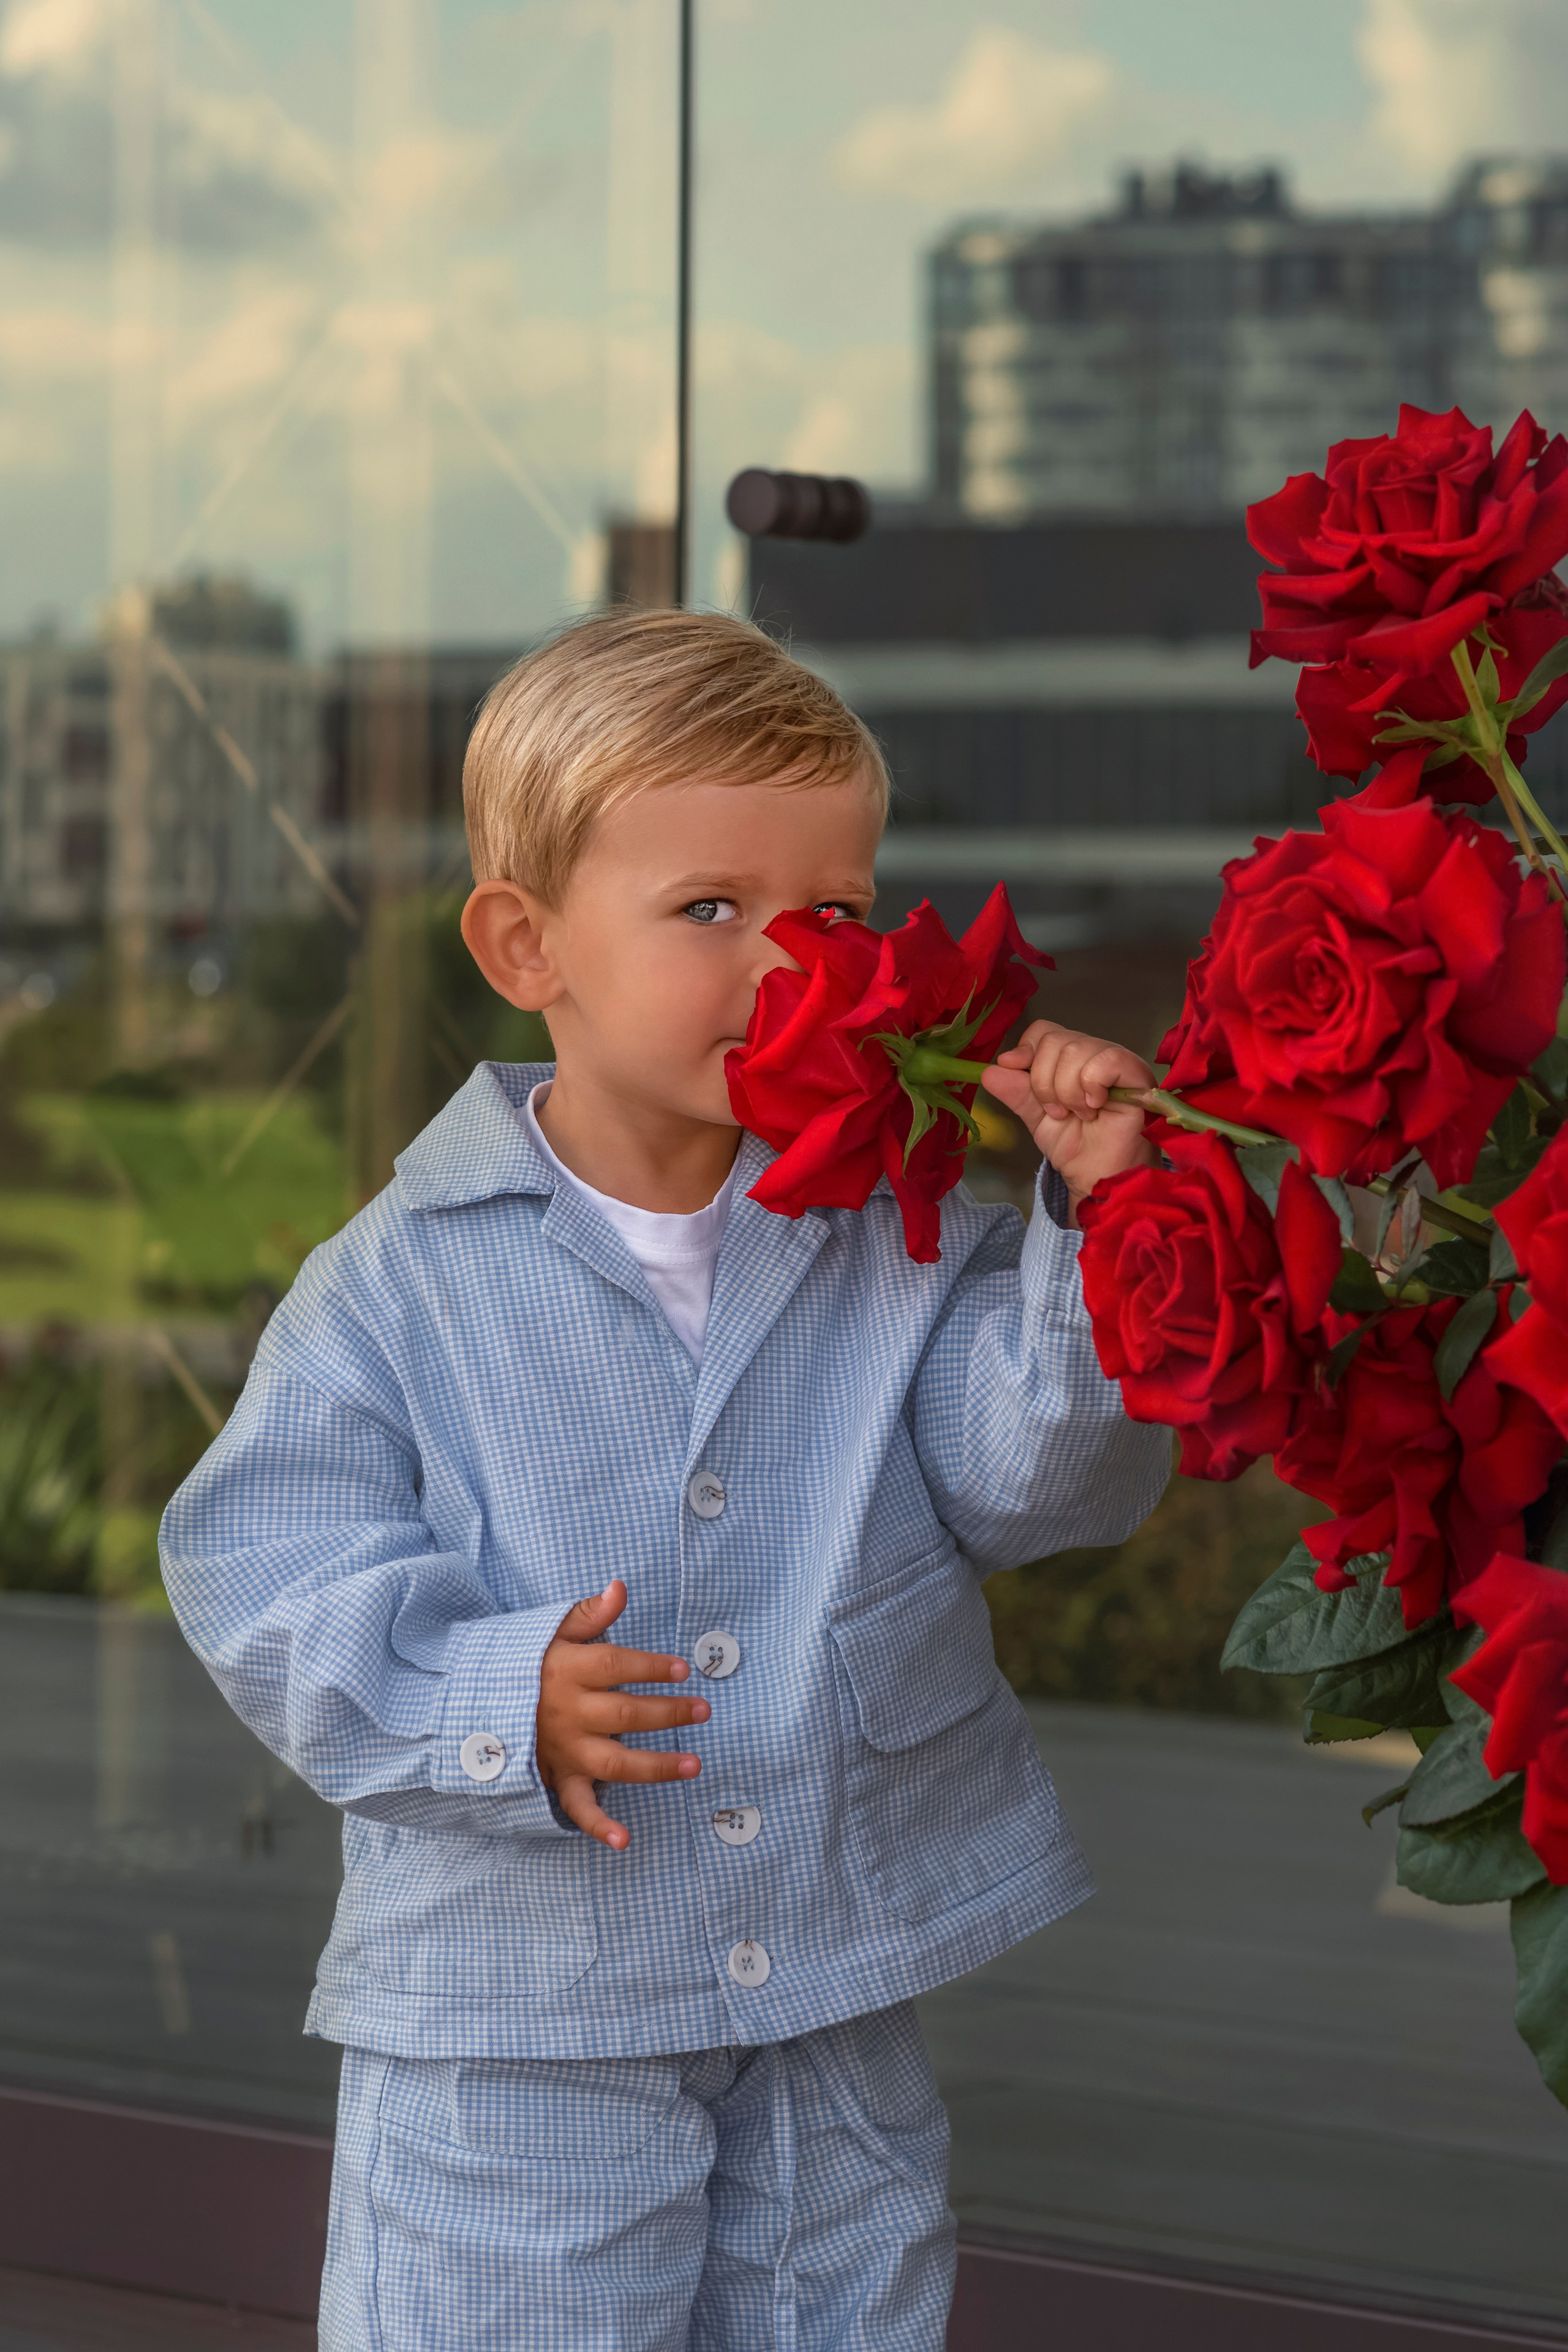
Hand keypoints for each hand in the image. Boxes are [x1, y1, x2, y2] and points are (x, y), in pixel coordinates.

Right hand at [535, 1580, 706, 1849]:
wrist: (474, 1703)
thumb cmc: (527, 1664)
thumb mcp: (552, 1632)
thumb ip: (590, 1614)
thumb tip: (620, 1587)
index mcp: (567, 1672)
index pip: (615, 1667)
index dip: (650, 1667)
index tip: (682, 1669)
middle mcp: (568, 1714)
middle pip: (625, 1715)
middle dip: (668, 1713)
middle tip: (702, 1710)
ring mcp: (564, 1750)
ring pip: (614, 1763)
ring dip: (655, 1766)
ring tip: (694, 1764)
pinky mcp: (558, 1777)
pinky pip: (577, 1807)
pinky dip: (599, 1826)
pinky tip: (624, 1840)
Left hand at [982, 1020, 1157, 1217]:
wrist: (1098, 1178)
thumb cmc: (1076, 1148)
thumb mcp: (1037, 1118)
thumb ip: (1016, 1093)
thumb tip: (989, 1071)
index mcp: (1071, 1059)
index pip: (1044, 1031)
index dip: (1026, 1050)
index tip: (1017, 1075)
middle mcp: (1095, 1053)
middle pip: (1054, 1039)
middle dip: (1044, 1082)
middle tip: (1058, 1112)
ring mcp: (1117, 1060)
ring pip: (1076, 1049)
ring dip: (1067, 1090)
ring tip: (1079, 1114)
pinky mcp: (1136, 1073)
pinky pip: (1105, 1060)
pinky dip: (1091, 1085)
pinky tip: (1095, 1106)